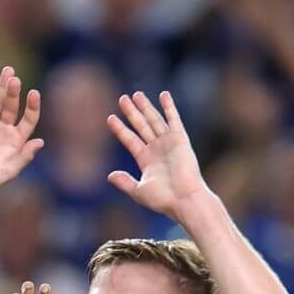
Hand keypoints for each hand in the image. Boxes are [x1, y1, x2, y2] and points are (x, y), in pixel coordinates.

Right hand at [0, 66, 44, 196]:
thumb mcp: (8, 171)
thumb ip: (24, 157)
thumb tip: (40, 142)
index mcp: (16, 140)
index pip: (28, 119)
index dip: (32, 106)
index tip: (33, 93)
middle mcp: (4, 129)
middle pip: (12, 106)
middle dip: (14, 92)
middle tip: (14, 79)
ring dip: (2, 86)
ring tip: (8, 70)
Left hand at [106, 92, 208, 221]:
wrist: (184, 199)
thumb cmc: (163, 199)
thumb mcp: (138, 191)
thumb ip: (124, 182)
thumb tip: (109, 175)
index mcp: (146, 160)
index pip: (130, 140)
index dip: (120, 129)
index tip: (110, 118)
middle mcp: (156, 149)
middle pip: (141, 126)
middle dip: (131, 112)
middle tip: (122, 98)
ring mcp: (168, 143)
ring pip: (154, 120)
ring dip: (146, 107)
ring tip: (136, 94)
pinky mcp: (181, 140)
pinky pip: (174, 120)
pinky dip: (169, 107)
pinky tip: (163, 95)